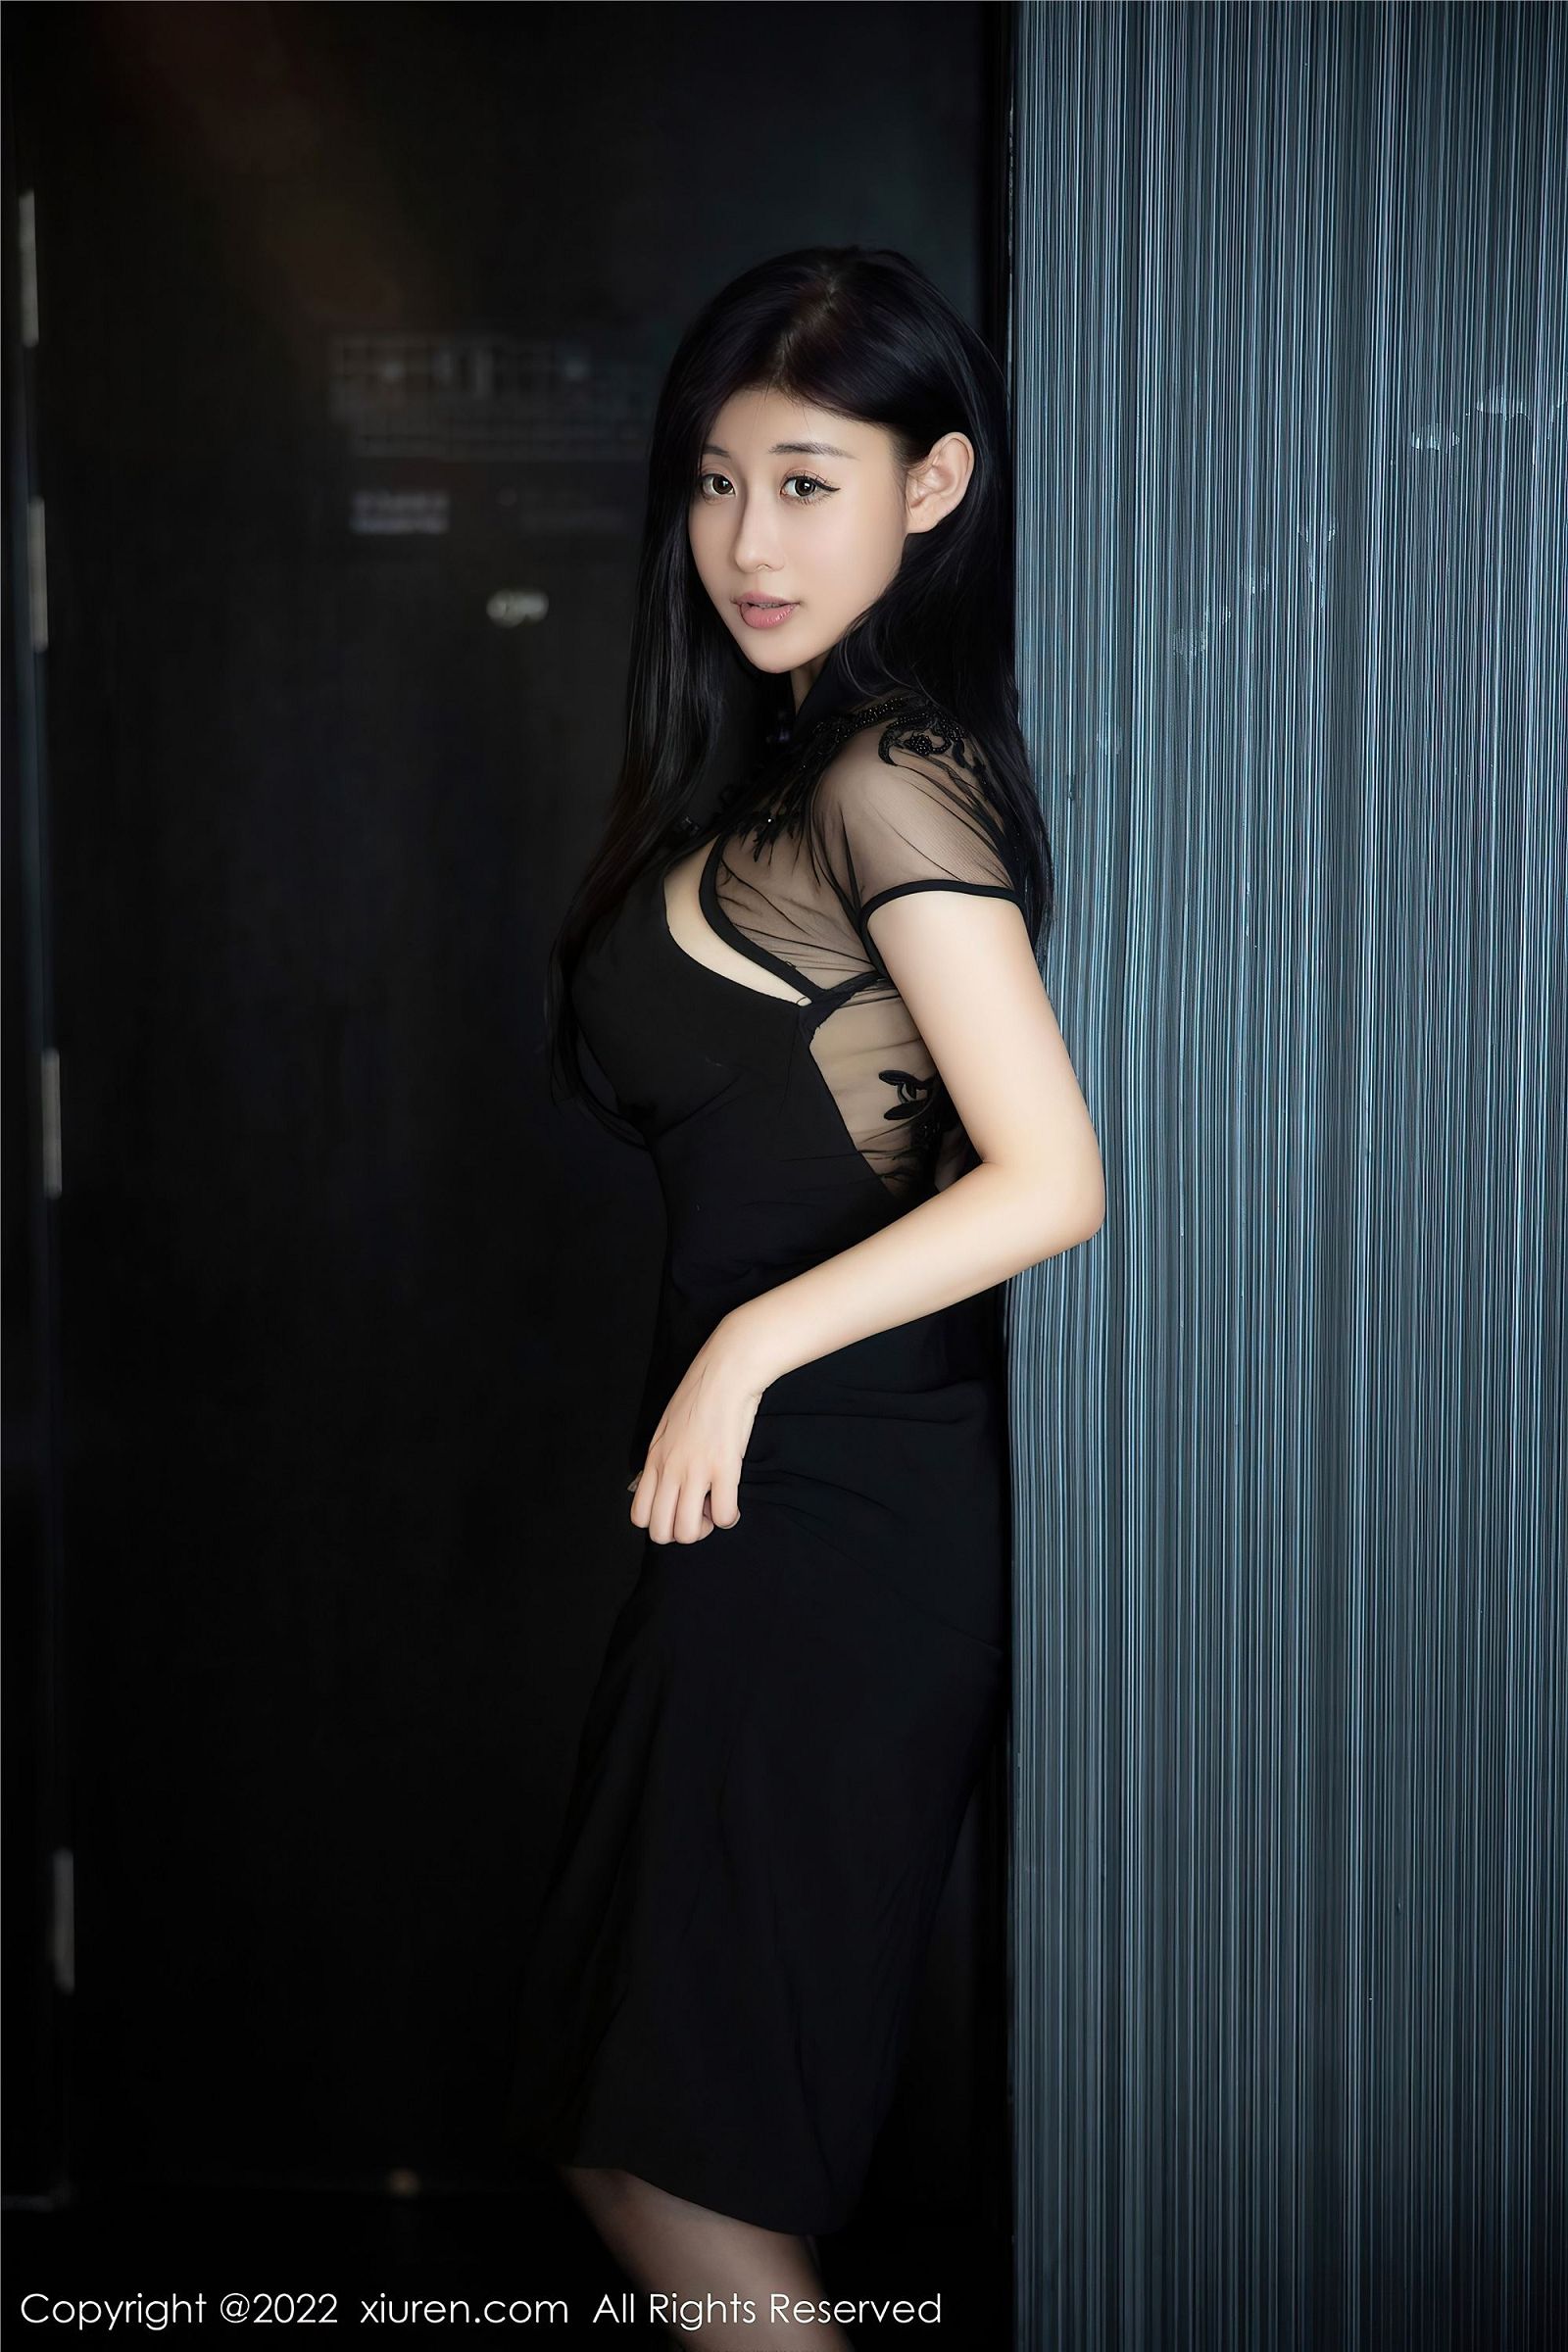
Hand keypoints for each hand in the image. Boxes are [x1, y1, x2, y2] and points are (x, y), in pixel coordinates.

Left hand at [626, 1316, 766, 1545]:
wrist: (726, 1372)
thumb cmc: (701, 1396)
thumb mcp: (667, 1429)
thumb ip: (664, 1457)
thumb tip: (670, 1483)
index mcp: (654, 1460)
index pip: (639, 1516)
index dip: (661, 1522)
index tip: (680, 1507)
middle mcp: (669, 1470)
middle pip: (661, 1532)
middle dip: (683, 1532)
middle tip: (701, 1513)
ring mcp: (695, 1470)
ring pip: (689, 1532)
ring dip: (706, 1528)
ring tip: (716, 1507)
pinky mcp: (724, 1467)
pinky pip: (725, 1516)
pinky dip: (730, 1518)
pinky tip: (734, 1502)